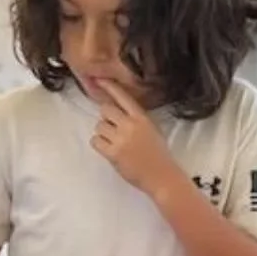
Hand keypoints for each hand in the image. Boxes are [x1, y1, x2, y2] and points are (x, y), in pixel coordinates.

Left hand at [91, 79, 180, 198]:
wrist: (161, 175)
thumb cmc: (157, 153)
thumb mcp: (152, 129)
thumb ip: (136, 118)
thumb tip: (118, 110)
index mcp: (142, 117)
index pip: (123, 97)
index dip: (110, 87)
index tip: (99, 80)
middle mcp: (130, 125)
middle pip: (105, 110)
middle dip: (106, 117)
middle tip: (113, 128)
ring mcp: (120, 139)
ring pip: (99, 126)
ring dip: (102, 133)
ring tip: (114, 142)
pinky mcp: (112, 153)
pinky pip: (95, 141)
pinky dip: (99, 144)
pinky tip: (109, 149)